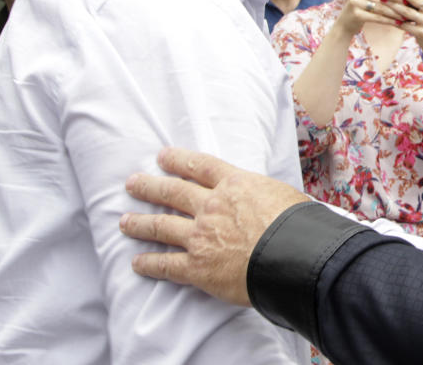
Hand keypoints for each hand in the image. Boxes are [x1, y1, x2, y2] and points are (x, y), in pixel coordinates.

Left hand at [120, 147, 309, 307]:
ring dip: (140, 223)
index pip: (199, 166)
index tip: (162, 156)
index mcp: (235, 184)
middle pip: (172, 191)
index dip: (178, 160)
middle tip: (131, 183)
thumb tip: (266, 198)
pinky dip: (150, 264)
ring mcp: (201, 235)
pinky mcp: (197, 267)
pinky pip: (167, 265)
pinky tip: (137, 262)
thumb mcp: (284, 195)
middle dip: (149, 186)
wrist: (292, 257)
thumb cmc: (298, 225)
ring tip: (124, 221)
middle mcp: (212, 205)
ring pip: (161, 225)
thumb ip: (264, 194)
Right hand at [337, 0, 408, 33]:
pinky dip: (390, 21)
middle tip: (407, 2)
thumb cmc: (360, 10)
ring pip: (381, 6)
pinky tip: (398, 23)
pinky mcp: (357, 15)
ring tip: (406, 15)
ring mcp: (355, 3)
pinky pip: (378, 17)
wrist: (344, 25)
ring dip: (396, 12)